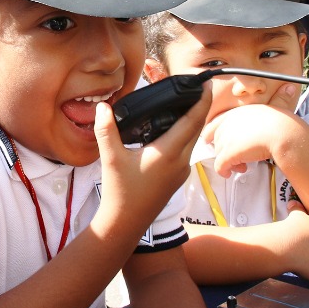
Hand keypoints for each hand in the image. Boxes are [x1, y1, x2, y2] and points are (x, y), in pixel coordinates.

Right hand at [94, 87, 209, 231]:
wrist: (126, 224)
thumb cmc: (119, 193)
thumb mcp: (110, 158)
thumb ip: (106, 130)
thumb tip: (102, 107)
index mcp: (168, 153)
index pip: (192, 120)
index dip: (202, 100)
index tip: (206, 83)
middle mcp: (181, 161)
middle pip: (197, 127)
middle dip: (200, 105)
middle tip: (196, 86)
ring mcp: (181, 171)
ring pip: (193, 139)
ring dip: (193, 121)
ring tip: (185, 102)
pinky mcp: (178, 177)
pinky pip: (186, 150)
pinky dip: (185, 134)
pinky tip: (172, 128)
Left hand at [200, 85, 300, 176]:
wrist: (283, 134)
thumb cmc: (284, 122)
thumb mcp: (277, 108)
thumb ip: (275, 101)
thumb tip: (289, 87)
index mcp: (237, 112)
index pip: (215, 123)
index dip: (213, 133)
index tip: (213, 141)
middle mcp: (228, 123)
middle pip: (216, 139)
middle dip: (224, 149)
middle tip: (237, 156)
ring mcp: (227, 138)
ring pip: (218, 154)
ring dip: (229, 162)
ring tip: (242, 165)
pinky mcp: (228, 153)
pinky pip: (220, 166)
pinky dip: (225, 171)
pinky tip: (236, 170)